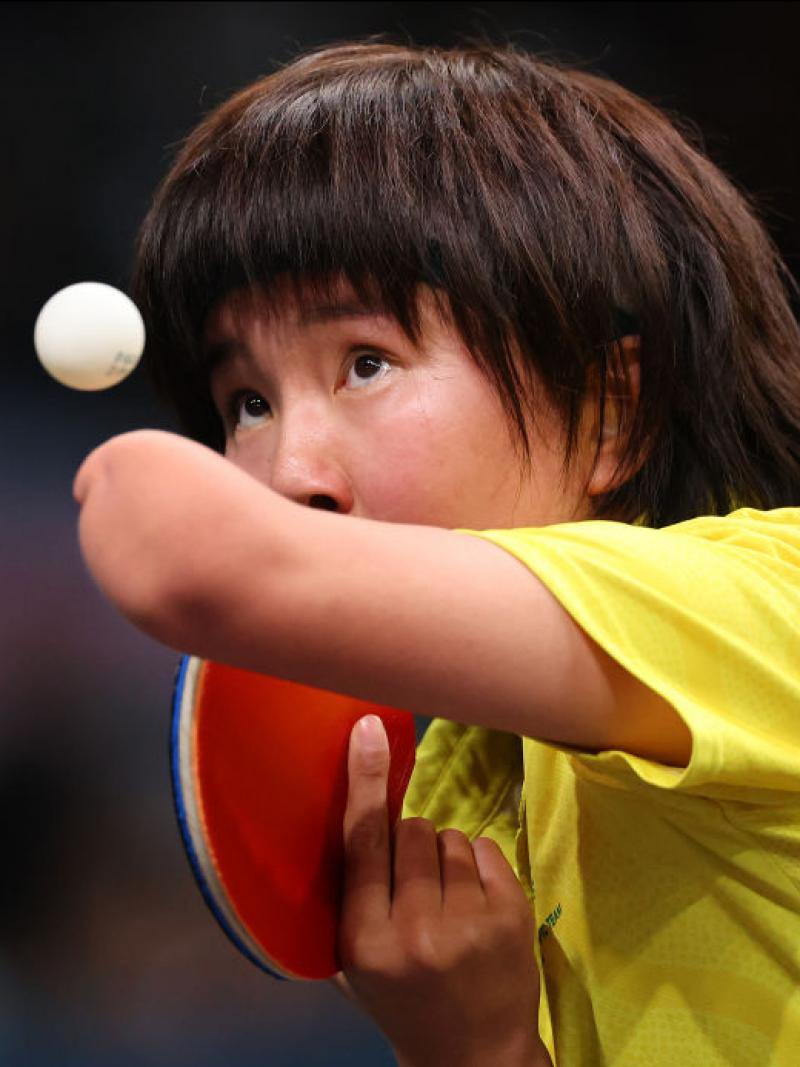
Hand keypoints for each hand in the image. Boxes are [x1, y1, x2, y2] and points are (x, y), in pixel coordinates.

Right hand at [337, 715, 550, 1066]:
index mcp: (366, 941)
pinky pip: (484, 849)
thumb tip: (359, 809)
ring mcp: (470, 923)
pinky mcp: (512, 917)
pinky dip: (476, 867)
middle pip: (410, 831)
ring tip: (448, 903)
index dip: (364, 781)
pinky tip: (475, 906)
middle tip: (416, 887)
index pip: (362, 842)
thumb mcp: (356, 965)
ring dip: (444, 859)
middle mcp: (416, 930)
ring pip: (448, 838)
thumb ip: (351, 897)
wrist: (472, 1059)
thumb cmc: (404, 1002)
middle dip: (411, 846)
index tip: (368, 730)